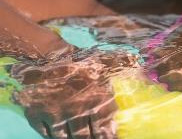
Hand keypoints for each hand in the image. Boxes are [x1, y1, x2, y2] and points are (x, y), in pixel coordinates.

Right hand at [11, 50, 138, 138]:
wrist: (50, 56)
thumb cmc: (83, 59)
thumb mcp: (109, 62)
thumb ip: (125, 65)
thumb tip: (140, 65)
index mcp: (98, 100)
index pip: (106, 128)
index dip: (108, 136)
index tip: (109, 138)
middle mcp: (78, 111)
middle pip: (85, 137)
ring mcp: (56, 115)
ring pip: (65, 138)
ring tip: (78, 138)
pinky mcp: (37, 115)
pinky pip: (46, 134)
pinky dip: (52, 136)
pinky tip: (59, 135)